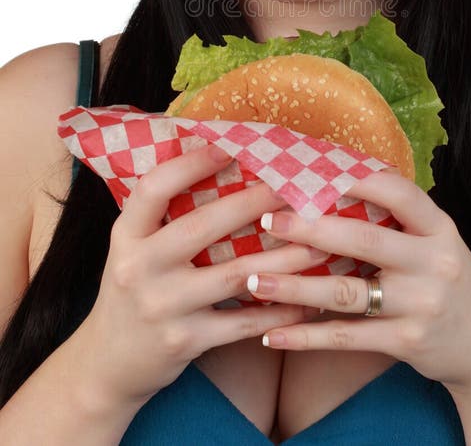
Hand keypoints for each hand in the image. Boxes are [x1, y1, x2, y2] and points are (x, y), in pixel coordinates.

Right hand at [75, 146, 327, 407]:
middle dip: (254, 202)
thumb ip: (166, 214)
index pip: (153, 188)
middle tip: (294, 185)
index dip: (191, 163)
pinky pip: (243, 323)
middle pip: (202, 226)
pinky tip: (310, 301)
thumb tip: (220, 159)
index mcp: (126, 235)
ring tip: (321, 243)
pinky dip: (280, 311)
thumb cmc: (134, 290)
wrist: (108, 366)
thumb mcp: (134, 248)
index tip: (230, 145)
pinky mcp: (184, 341)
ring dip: (284, 258)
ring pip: (235, 275)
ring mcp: (162, 307)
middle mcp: (139, 268)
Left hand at [247, 168, 470, 393]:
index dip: (352, 177)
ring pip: (346, 292)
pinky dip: (305, 335)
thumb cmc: (446, 282)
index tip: (308, 166)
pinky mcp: (407, 342)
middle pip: (363, 238)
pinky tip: (272, 333)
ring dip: (294, 286)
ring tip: (253, 279)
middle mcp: (434, 262)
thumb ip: (397, 219)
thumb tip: (334, 180)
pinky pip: (346, 337)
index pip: (396, 191)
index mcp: (440, 227)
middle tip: (266, 219)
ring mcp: (421, 304)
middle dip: (310, 227)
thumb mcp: (436, 243)